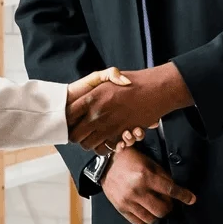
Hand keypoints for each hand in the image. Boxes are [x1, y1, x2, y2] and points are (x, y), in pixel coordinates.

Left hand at [68, 63, 193, 153]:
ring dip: (87, 142)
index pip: (69, 114)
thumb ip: (95, 83)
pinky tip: (103, 141)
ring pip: (87, 144)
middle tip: (78, 131)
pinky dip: (102, 148)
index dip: (67, 118)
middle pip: (74, 134)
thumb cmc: (133, 81)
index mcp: (92, 98)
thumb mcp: (109, 75)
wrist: (155, 90)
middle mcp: (97, 114)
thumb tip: (86, 96)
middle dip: (74, 134)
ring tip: (90, 137)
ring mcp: (108, 126)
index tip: (69, 118)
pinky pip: (104, 148)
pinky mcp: (120, 135)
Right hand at [100, 147, 195, 223]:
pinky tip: (148, 211)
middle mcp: (137, 190)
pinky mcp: (121, 208)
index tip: (191, 199)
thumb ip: (162, 175)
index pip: (170, 189)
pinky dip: (147, 219)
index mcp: (145, 175)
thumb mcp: (148, 162)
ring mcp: (128, 201)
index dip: (183, 195)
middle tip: (169, 201)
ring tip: (157, 205)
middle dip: (169, 206)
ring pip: (152, 218)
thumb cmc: (129, 159)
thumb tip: (175, 189)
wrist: (106, 163)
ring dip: (158, 213)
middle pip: (162, 209)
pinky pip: (139, 222)